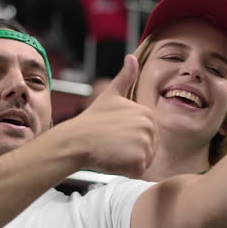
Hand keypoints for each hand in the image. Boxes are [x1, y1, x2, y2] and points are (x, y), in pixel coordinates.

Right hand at [72, 55, 157, 177]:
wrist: (77, 139)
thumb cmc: (91, 119)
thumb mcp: (110, 95)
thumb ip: (125, 77)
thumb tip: (131, 56)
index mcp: (147, 113)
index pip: (147, 135)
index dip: (130, 139)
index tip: (114, 135)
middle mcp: (150, 127)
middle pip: (149, 148)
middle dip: (132, 151)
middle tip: (112, 145)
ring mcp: (145, 143)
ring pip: (144, 160)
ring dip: (129, 161)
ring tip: (112, 151)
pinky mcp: (139, 160)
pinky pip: (138, 171)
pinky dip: (126, 170)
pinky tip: (113, 160)